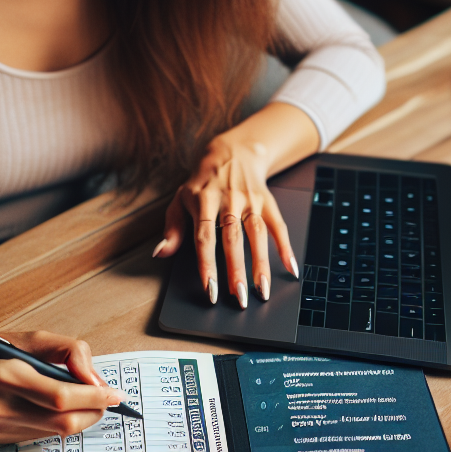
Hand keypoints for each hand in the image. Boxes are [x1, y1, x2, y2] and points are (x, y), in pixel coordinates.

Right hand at [0, 329, 125, 443]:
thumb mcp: (35, 338)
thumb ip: (71, 353)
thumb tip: (97, 383)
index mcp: (6, 373)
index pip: (61, 396)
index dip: (94, 398)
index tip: (116, 394)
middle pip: (62, 421)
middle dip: (93, 412)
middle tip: (108, 400)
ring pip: (55, 432)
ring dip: (79, 418)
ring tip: (87, 401)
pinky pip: (41, 436)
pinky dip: (58, 423)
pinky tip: (59, 408)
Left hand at [153, 103, 317, 306]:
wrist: (232, 153)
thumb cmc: (202, 183)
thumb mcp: (180, 200)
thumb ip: (172, 228)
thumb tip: (160, 253)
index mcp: (203, 201)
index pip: (204, 237)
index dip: (207, 265)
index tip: (211, 290)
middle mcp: (228, 200)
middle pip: (233, 239)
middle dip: (236, 271)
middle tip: (239, 298)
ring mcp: (250, 200)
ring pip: (257, 234)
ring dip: (261, 264)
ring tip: (263, 290)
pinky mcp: (268, 201)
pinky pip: (278, 226)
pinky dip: (285, 247)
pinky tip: (290, 268)